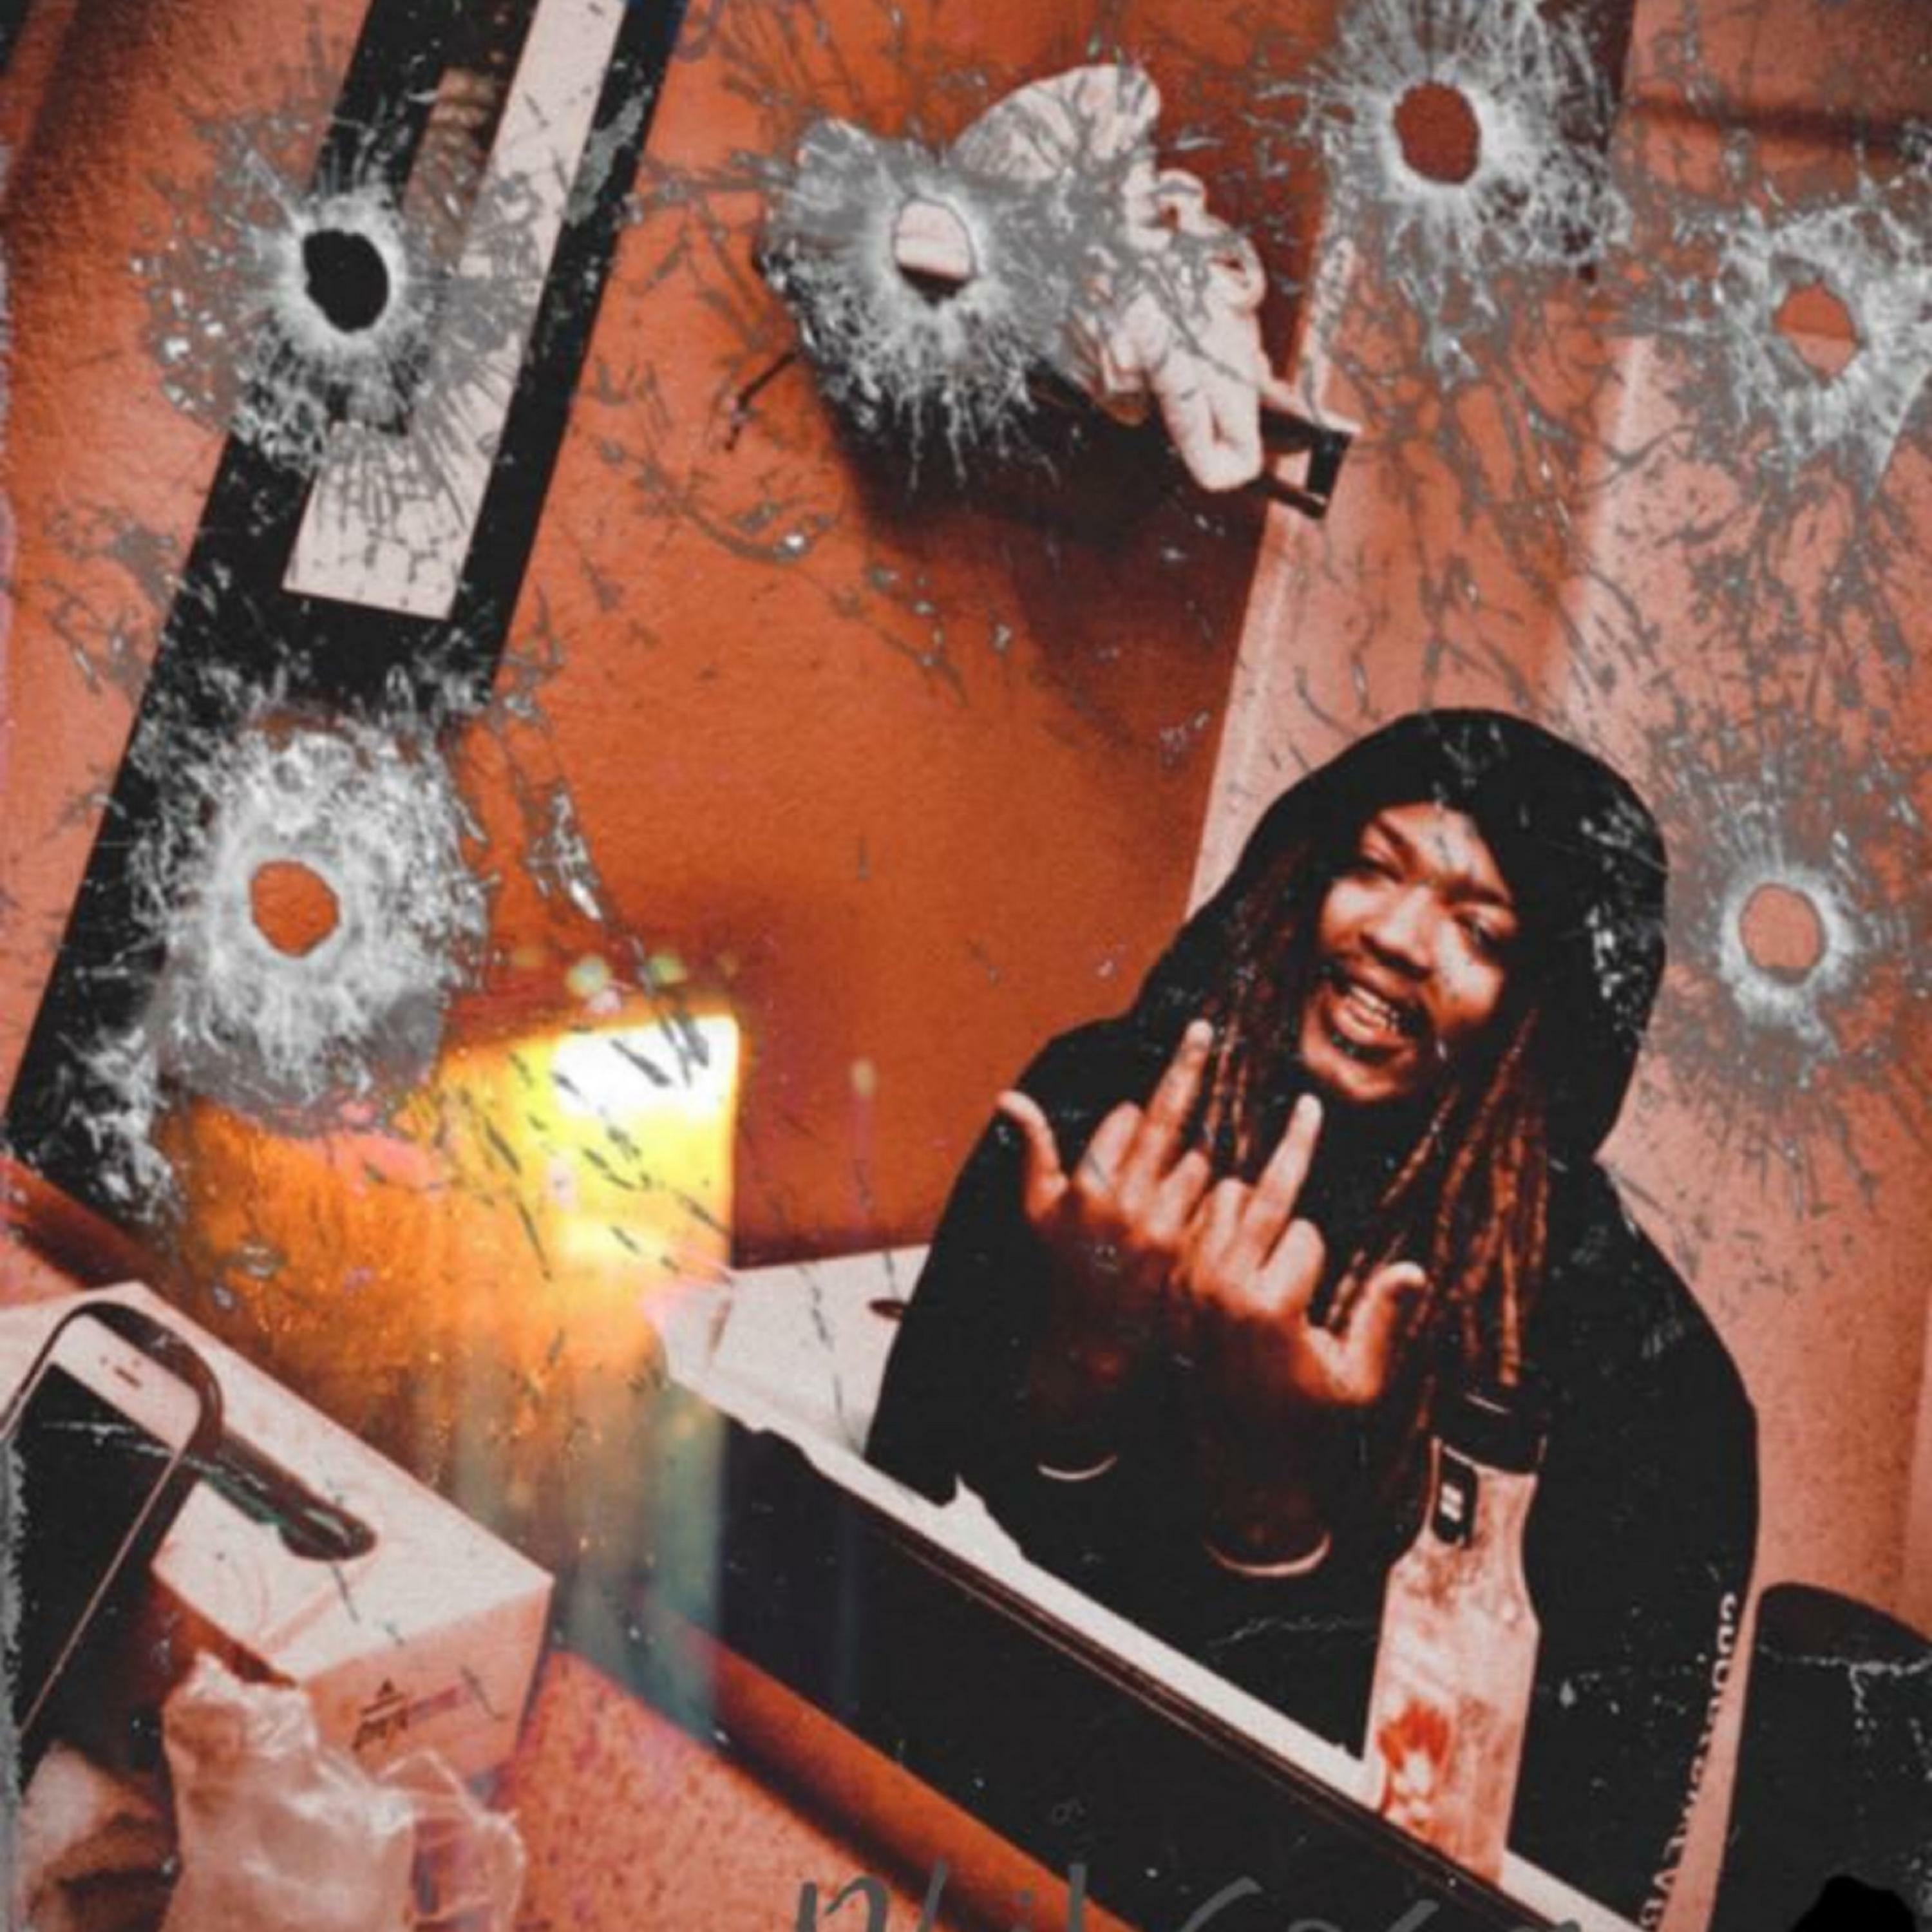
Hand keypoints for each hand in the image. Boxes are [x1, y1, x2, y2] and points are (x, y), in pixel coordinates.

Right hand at [998, 1021, 1215, 1436]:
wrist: (1095, 1342)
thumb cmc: (1062, 1267)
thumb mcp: (1039, 1209)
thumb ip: (1033, 1148)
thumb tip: (1010, 1096)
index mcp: (1087, 1187)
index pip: (1125, 1117)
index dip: (1129, 1117)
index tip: (1131, 1122)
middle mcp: (1126, 1203)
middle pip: (1168, 1122)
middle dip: (1186, 1074)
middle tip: (1201, 1041)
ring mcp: (1163, 1228)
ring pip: (1198, 1162)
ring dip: (1193, 1163)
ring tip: (1176, 1189)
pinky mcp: (1194, 1253)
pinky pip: (1218, 1203)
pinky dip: (1213, 1200)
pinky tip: (1202, 1213)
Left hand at [1174, 1093, 1426, 1557]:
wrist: (1236, 1466)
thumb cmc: (1307, 1424)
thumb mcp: (1358, 1383)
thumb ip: (1383, 1323)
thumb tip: (1414, 1271)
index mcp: (1271, 1307)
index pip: (1304, 1232)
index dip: (1320, 1249)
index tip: (1319, 1281)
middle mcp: (1222, 1289)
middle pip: (1257, 1199)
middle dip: (1286, 1168)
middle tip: (1306, 1108)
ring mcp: (1188, 1288)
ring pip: (1219, 1203)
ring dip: (1243, 1192)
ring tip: (1261, 1177)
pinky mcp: (1169, 1292)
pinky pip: (1189, 1225)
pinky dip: (1206, 1205)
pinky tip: (1218, 1190)